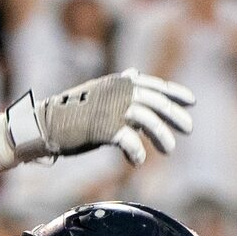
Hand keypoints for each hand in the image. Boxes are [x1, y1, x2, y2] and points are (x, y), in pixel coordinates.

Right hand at [0, 69, 194, 169]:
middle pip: (155, 101)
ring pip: (146, 119)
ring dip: (161, 135)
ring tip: (168, 150)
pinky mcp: (101, 127)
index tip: (191, 102)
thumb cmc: (72, 112)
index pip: (153, 85)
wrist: (44, 125)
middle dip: (174, 115)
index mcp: (118, 83)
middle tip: (188, 129)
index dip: (174, 93)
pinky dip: (136, 151)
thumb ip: (120, 87)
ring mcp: (110, 108)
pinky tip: (138, 161)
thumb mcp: (99, 94)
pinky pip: (127, 139)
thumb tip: (135, 74)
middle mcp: (117, 91)